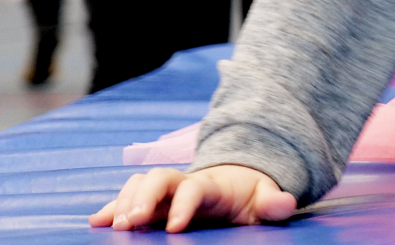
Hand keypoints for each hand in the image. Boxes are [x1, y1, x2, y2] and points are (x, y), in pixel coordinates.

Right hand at [93, 165, 294, 231]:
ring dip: (124, 202)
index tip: (174, 227)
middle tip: (133, 223)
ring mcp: (165, 192)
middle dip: (143, 197)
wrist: (238, 185)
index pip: (195, 188)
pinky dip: (112, 209)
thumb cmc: (250, 196)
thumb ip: (274, 202)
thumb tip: (285, 202)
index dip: (184, 204)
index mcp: (212, 184)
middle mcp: (183, 183)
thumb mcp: (266, 199)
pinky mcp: (153, 202)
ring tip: (115, 226)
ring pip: (139, 184)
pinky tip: (97, 222)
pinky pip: (128, 200)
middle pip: (158, 178)